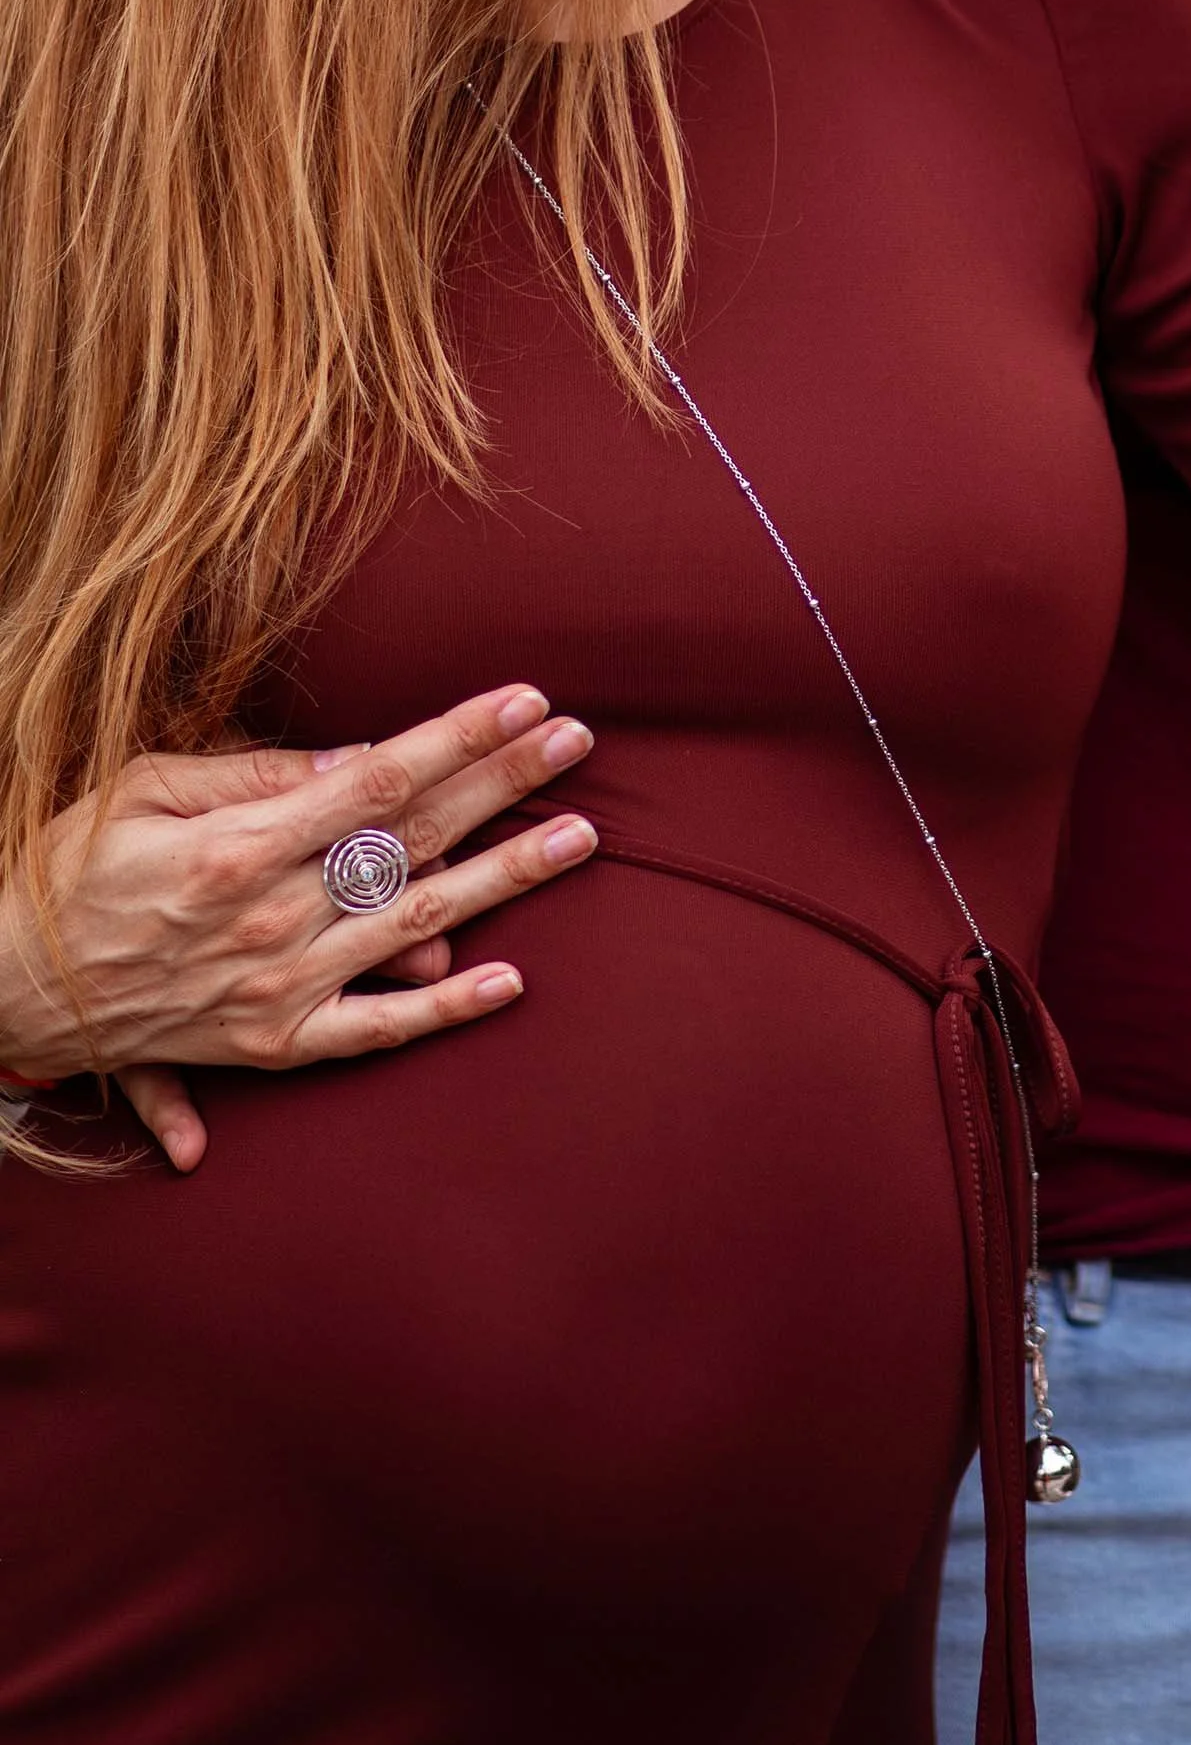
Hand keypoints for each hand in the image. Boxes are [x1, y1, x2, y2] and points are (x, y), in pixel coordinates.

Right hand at [0, 685, 597, 1171]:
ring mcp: (281, 988)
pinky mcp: (276, 1044)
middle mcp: (273, 919)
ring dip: (505, 879)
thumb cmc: (67, 870)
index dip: (460, 737)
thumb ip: (254, 777)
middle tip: (578, 741)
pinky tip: (507, 981)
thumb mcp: (142, 790)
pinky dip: (444, 1011)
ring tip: (579, 838)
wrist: (7, 989)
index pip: (380, 779)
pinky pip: (377, 1030)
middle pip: (415, 838)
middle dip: (505, 784)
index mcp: (240, 847)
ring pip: (417, 924)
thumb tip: (357, 759)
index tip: (527, 700)